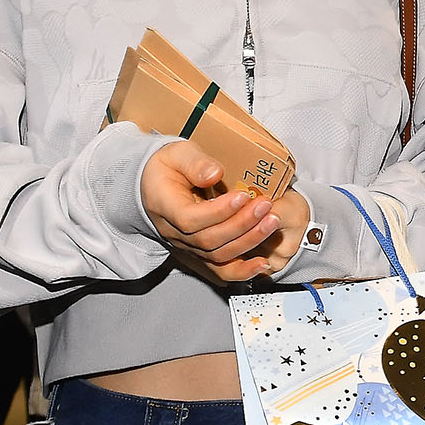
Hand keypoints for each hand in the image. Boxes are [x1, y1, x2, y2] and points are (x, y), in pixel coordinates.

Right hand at [140, 140, 309, 285]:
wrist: (153, 185)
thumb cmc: (167, 167)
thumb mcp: (176, 154)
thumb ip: (194, 162)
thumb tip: (215, 173)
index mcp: (165, 207)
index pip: (191, 219)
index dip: (219, 211)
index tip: (243, 196)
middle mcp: (174, 233)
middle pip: (209, 240)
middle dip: (242, 224)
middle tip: (265, 206)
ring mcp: (187, 246)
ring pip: (218, 255)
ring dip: (249, 241)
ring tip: (271, 222)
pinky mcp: (200, 253)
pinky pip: (220, 269)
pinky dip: (242, 271)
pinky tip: (262, 264)